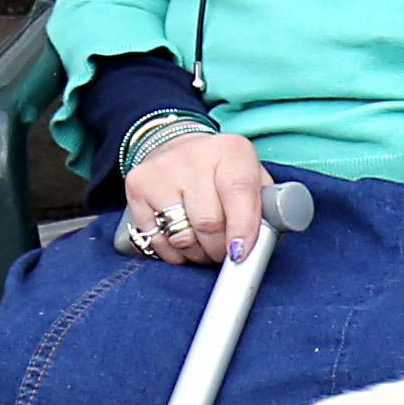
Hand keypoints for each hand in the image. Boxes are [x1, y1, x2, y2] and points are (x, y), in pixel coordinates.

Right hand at [121, 128, 274, 266]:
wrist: (178, 149)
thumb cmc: (223, 174)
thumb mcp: (254, 179)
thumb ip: (266, 210)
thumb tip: (266, 248)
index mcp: (231, 150)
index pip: (239, 193)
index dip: (242, 229)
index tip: (241, 253)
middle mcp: (193, 157)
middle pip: (208, 223)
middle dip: (220, 250)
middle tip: (226, 254)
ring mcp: (160, 171)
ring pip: (182, 237)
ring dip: (198, 254)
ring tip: (206, 247)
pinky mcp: (137, 187)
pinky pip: (157, 240)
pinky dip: (174, 252)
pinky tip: (183, 242)